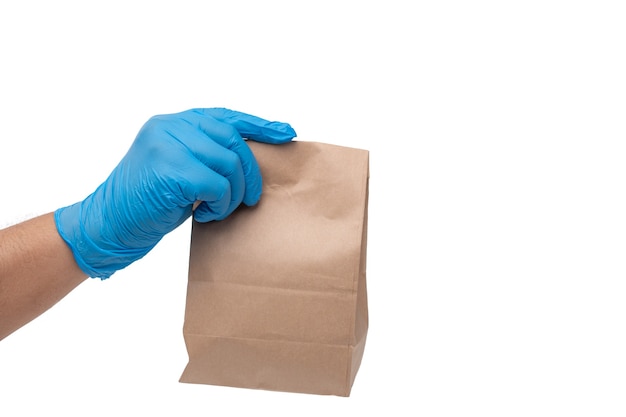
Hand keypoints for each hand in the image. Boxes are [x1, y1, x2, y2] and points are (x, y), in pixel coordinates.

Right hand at [54, 108, 295, 278]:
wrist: (108, 226)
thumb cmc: (146, 203)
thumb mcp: (177, 169)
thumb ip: (204, 154)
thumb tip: (250, 159)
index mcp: (171, 122)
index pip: (225, 116)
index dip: (259, 124)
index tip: (286, 132)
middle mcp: (169, 126)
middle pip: (232, 140)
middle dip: (250, 172)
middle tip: (250, 199)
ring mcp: (168, 144)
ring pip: (228, 163)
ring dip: (232, 194)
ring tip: (215, 210)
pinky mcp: (171, 169)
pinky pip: (217, 184)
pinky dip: (219, 204)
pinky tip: (202, 214)